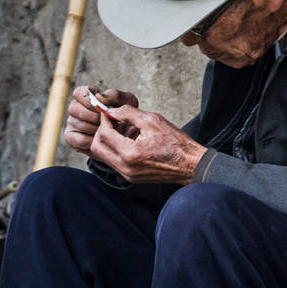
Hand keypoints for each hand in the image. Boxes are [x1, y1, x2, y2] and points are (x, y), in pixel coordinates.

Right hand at [64, 85, 138, 154]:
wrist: (126, 137)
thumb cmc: (125, 115)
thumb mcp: (127, 102)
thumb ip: (115, 95)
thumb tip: (98, 97)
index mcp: (86, 96)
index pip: (78, 92)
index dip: (88, 100)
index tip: (101, 107)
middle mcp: (76, 108)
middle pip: (74, 108)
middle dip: (94, 116)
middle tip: (107, 121)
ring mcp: (72, 122)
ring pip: (79, 124)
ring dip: (95, 129)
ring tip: (107, 131)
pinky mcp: (72, 137)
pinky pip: (80, 139)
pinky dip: (93, 141)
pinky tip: (102, 140)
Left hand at [89, 104, 206, 184]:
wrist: (190, 164)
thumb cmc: (175, 142)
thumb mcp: (152, 120)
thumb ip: (128, 113)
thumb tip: (112, 110)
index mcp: (130, 153)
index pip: (104, 134)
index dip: (104, 119)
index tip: (108, 111)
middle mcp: (125, 167)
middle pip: (97, 148)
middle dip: (100, 132)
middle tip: (110, 121)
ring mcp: (127, 175)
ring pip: (103, 156)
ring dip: (107, 141)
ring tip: (120, 128)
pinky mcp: (131, 177)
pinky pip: (114, 162)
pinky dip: (115, 149)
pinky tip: (127, 139)